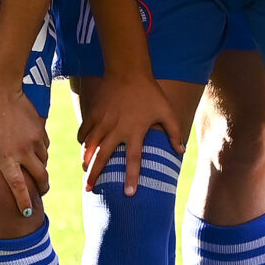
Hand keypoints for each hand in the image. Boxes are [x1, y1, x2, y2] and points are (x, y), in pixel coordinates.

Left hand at [0, 78, 50, 219]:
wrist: (0, 91)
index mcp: (6, 159)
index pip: (19, 187)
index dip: (24, 202)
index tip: (29, 214)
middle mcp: (23, 152)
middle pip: (41, 178)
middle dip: (42, 188)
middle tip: (41, 193)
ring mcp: (34, 140)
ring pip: (44, 162)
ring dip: (41, 169)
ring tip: (36, 171)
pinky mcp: (40, 129)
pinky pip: (45, 146)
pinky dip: (41, 152)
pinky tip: (34, 150)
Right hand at [77, 69, 185, 196]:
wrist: (128, 70)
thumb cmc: (150, 92)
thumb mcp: (166, 111)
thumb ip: (174, 132)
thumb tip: (181, 151)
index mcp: (134, 131)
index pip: (133, 160)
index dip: (131, 177)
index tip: (129, 194)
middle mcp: (116, 129)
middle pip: (103, 157)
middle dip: (95, 175)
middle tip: (90, 190)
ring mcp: (103, 121)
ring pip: (89, 145)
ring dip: (86, 160)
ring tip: (85, 172)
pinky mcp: (94, 113)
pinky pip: (84, 131)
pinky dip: (83, 142)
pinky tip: (83, 149)